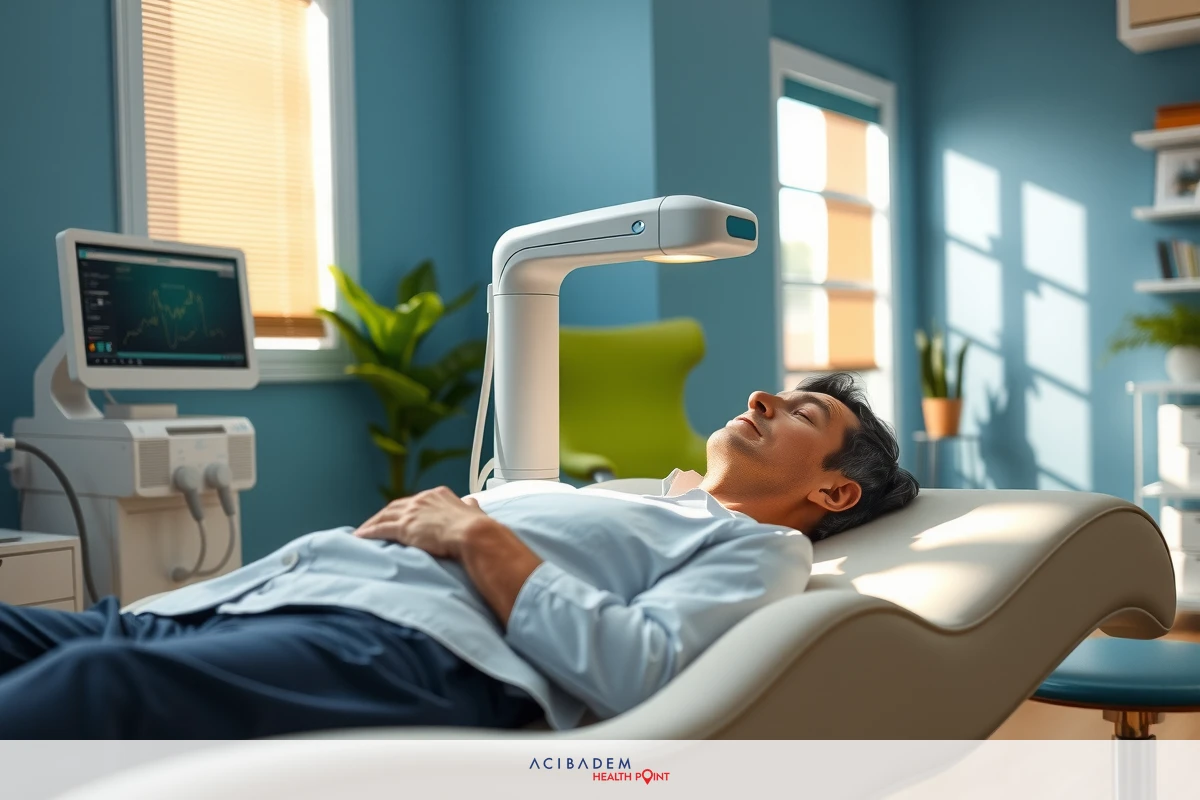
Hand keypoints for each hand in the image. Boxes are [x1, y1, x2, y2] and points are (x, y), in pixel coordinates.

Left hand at [354, 486, 490, 558]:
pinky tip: (360, 537)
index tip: (399, 515)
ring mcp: (412, 512)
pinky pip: (381, 529)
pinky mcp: (405, 527)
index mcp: (438, 494)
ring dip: (372, 523)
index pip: (415, 501)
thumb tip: (470, 502)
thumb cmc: (476, 527)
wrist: (473, 533)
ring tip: (363, 531)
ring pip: (385, 516)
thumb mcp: (473, 510)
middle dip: (384, 514)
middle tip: (375, 523)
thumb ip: (469, 506)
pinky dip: (369, 532)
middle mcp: (422, 499)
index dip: (405, 508)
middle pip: (396, 506)